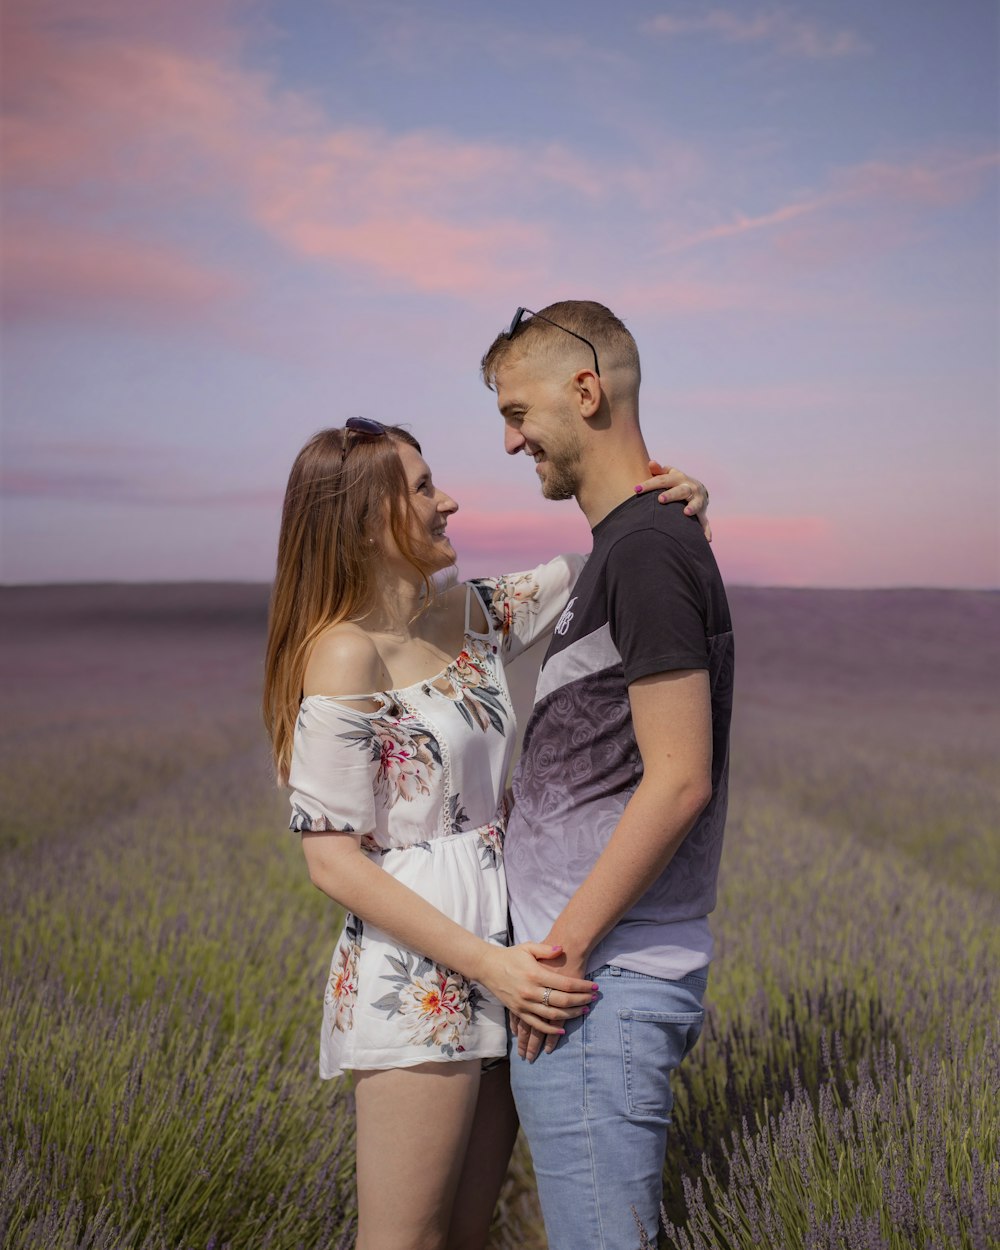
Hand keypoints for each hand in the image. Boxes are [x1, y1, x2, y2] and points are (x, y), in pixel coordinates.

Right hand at [477, 943, 595, 1035]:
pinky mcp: (518, 1011)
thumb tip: (561, 949)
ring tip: (583, 1011)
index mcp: (535, 974)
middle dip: (581, 1001)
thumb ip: (546, 950)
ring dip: (571, 1015)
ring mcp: (524, 1003)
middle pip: (562, 1001)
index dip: (582, 987)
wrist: (487, 966)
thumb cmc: (510, 955)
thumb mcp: (528, 947)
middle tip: (594, 999)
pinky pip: (536, 1024)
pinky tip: (562, 1030)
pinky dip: (550, 1030)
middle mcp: (531, 991)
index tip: (595, 987)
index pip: (565, 984)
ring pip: (552, 1015)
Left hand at [636, 460, 711, 541]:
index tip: (636, 490)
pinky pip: (705, 522)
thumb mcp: (668, 474)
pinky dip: (706, 530)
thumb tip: (650, 463)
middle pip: (680, 491)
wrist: (697, 489)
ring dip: (692, 508)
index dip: (649, 484)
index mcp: (678, 478)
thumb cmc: (675, 482)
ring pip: (695, 504)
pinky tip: (706, 539)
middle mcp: (689, 488)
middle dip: (671, 495)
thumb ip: (658, 470)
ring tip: (686, 513)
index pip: (661, 480)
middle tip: (660, 499)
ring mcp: (697, 500)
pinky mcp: (702, 512)